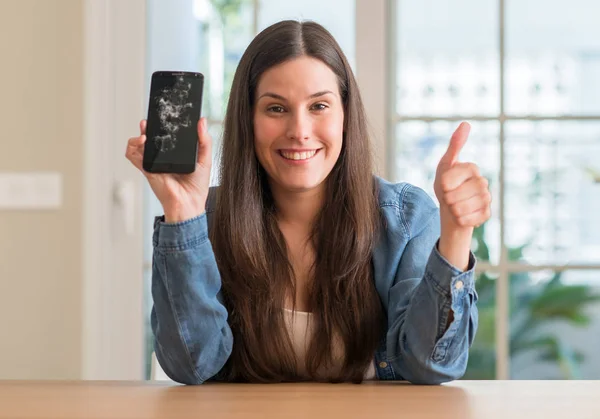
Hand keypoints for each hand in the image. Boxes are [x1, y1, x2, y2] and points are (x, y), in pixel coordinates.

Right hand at [125, 118, 212, 221]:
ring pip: (137, 143)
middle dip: (149, 125)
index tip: (166, 113)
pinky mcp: (146, 169)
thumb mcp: (204, 158)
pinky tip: (142, 141)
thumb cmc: (197, 186)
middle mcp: (162, 157)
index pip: (166, 135)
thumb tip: (202, 121)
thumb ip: (204, 140)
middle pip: (150, 136)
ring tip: (146, 130)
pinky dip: (133, 146)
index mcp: (175, 153)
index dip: (163, 124)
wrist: (189, 203)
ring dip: (138, 134)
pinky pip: (132, 155)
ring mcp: (153, 162)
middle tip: (153, 118)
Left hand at [433, 122, 490, 269]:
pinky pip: (472, 219)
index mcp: (472, 168)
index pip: (456, 176)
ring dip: (454, 209)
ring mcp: (486, 199)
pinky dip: (462, 220)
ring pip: (466, 207)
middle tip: (448, 198)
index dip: (445, 183)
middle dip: (449, 198)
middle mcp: (483, 182)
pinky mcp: (486, 214)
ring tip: (453, 207)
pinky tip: (461, 216)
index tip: (443, 185)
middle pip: (462, 193)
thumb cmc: (446, 186)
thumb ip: (455, 145)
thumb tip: (466, 123)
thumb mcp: (445, 165)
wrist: (449, 211)